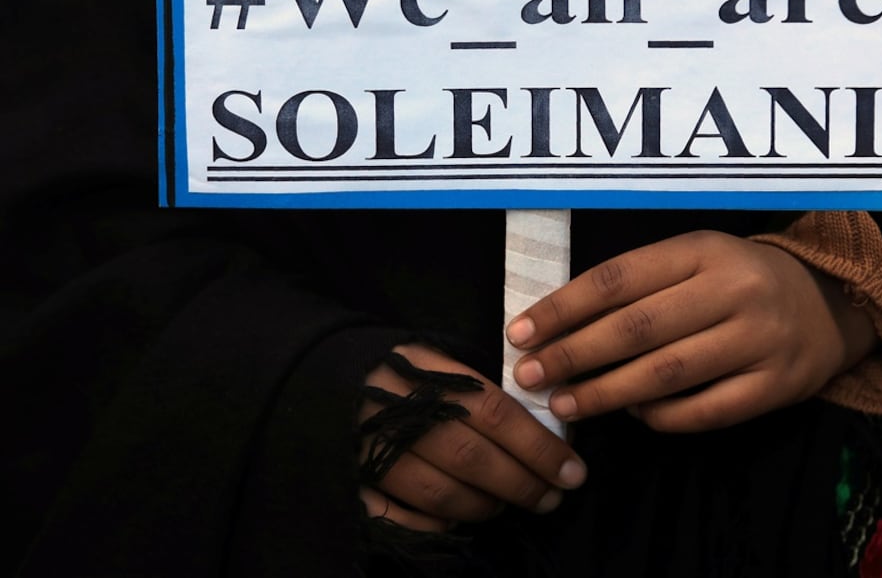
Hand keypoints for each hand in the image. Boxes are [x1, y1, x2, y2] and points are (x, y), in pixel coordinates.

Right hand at [359, 343, 587, 532]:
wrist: (309, 371)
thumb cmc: (385, 366)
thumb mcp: (428, 356)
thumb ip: (470, 385)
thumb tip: (534, 419)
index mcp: (425, 374)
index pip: (493, 412)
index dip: (538, 446)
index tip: (572, 470)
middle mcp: (399, 414)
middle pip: (473, 458)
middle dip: (522, 484)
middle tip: (552, 498)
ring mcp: (370, 452)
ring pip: (441, 493)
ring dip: (485, 506)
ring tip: (508, 506)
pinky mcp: (348, 482)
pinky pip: (398, 517)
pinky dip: (434, 525)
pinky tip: (456, 520)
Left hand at [508, 230, 877, 432]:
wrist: (831, 304)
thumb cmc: (739, 279)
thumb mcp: (694, 258)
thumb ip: (638, 285)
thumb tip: (562, 329)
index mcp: (703, 250)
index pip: (618, 279)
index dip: (563, 308)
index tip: (520, 332)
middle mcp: (733, 290)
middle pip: (637, 329)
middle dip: (573, 355)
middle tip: (530, 376)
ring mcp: (758, 340)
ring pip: (666, 374)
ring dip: (605, 394)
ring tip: (564, 406)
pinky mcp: (776, 387)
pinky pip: (704, 411)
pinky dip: (658, 417)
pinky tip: (629, 415)